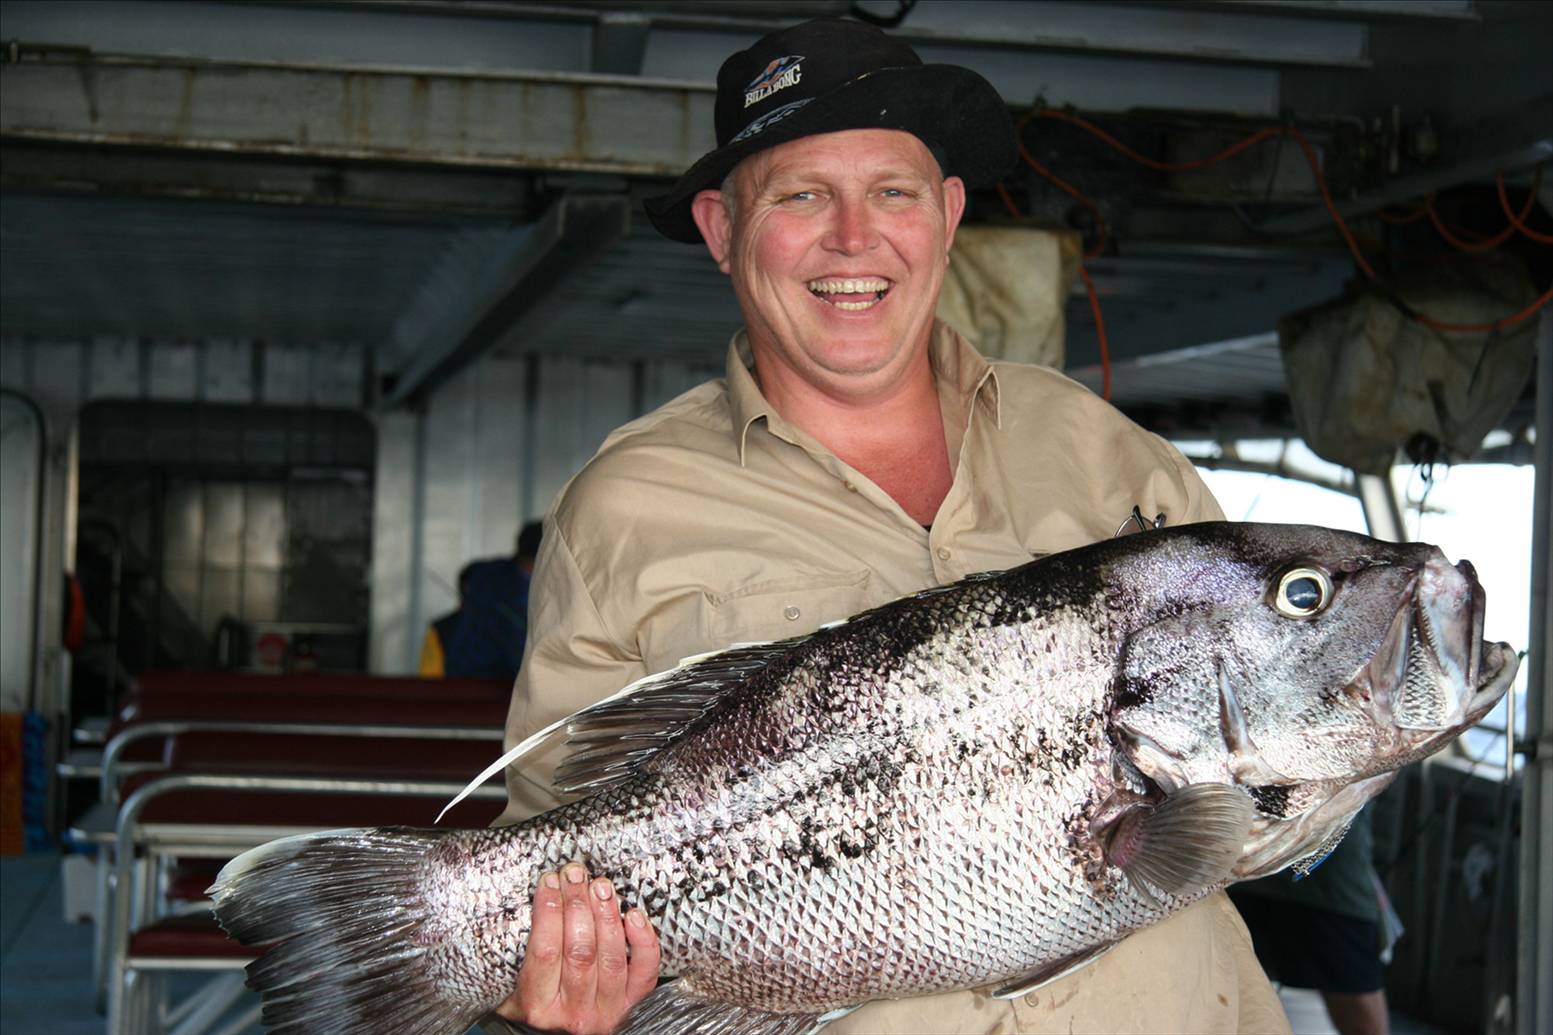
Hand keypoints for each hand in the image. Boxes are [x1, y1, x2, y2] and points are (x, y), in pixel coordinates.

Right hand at [496, 863, 660, 1034]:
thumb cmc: (534, 1003)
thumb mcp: (513, 986)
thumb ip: (521, 952)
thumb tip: (538, 896)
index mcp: (538, 1006)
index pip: (544, 951)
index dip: (548, 910)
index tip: (549, 882)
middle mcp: (574, 1012)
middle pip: (579, 950)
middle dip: (577, 904)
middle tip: (575, 875)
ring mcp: (606, 1010)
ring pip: (611, 956)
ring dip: (606, 914)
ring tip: (600, 886)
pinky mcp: (632, 1004)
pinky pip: (644, 970)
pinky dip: (643, 940)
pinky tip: (634, 915)